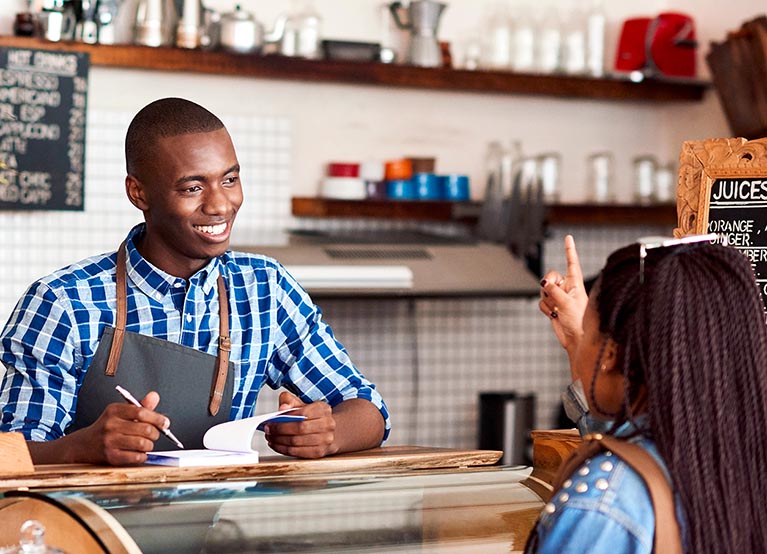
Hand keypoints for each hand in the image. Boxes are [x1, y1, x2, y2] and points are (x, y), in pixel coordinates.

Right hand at [65, 391, 168, 464]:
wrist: (84, 445)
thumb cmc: (107, 428)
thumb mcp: (121, 412)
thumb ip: (140, 406)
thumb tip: (155, 396)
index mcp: (114, 410)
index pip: (141, 412)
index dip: (157, 418)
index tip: (165, 423)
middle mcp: (111, 425)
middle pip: (145, 429)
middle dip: (155, 433)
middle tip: (154, 434)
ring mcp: (110, 441)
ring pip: (143, 444)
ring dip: (149, 445)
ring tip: (146, 444)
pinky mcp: (111, 457)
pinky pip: (136, 457)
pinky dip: (142, 456)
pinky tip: (138, 453)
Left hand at [264, 391, 338, 458]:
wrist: (330, 432)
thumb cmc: (312, 417)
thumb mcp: (302, 404)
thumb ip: (290, 401)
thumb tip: (283, 407)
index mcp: (323, 409)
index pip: (302, 413)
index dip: (285, 418)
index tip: (271, 421)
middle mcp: (328, 424)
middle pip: (300, 428)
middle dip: (280, 430)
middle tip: (268, 430)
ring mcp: (326, 439)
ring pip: (297, 442)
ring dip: (279, 441)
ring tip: (270, 438)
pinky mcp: (320, 452)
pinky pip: (298, 452)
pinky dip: (284, 449)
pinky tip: (277, 445)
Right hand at [539, 235, 588, 362]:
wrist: (576, 339)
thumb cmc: (579, 321)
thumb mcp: (567, 302)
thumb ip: (554, 290)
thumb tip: (543, 284)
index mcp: (576, 283)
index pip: (572, 263)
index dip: (569, 250)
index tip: (568, 237)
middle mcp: (567, 288)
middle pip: (551, 276)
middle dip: (549, 285)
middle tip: (553, 294)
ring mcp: (559, 297)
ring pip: (544, 291)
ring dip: (548, 301)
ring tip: (558, 310)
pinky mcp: (553, 307)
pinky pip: (542, 302)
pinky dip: (546, 309)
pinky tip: (554, 316)